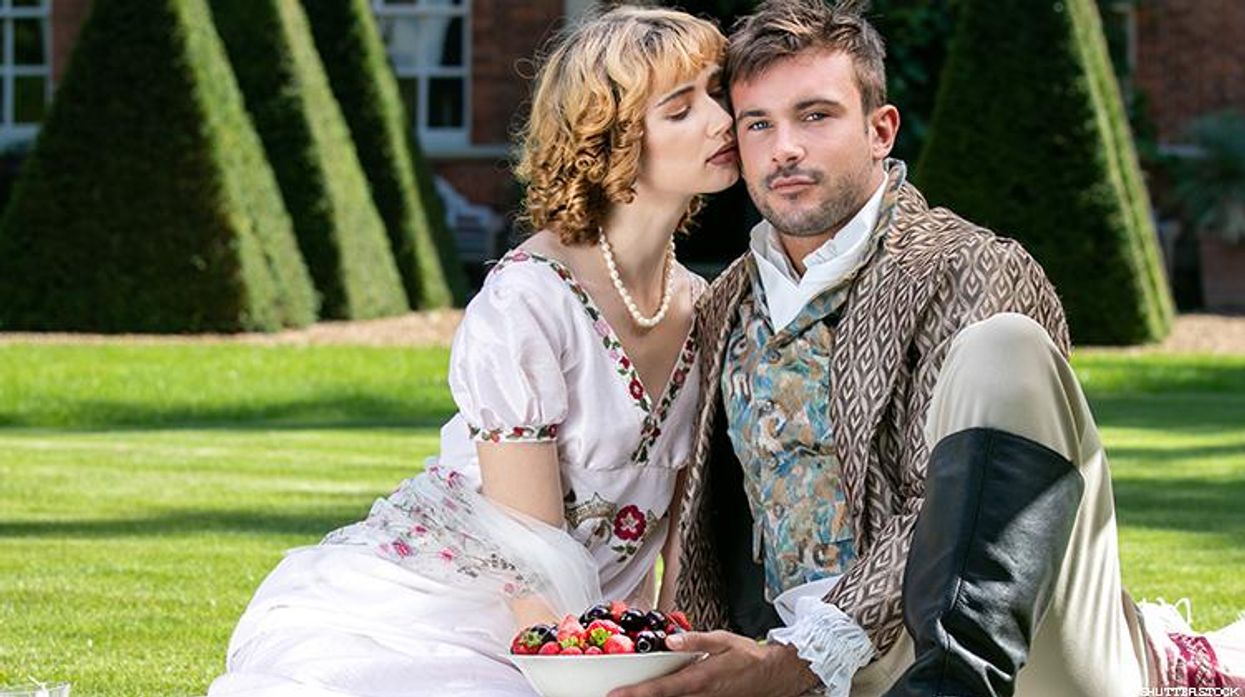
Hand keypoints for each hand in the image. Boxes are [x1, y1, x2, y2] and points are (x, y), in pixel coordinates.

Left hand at [606, 631, 821, 696]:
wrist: (771, 676)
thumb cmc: (747, 656)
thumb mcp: (723, 640)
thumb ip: (697, 640)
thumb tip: (672, 641)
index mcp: (699, 678)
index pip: (661, 688)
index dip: (636, 693)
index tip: (614, 695)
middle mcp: (698, 696)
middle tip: (610, 695)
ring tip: (624, 694)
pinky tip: (651, 694)